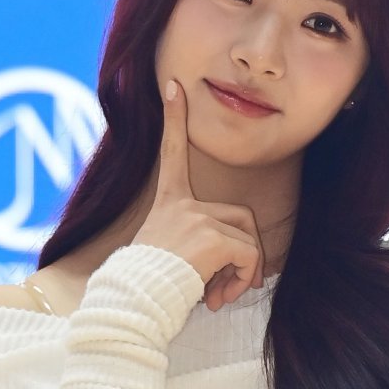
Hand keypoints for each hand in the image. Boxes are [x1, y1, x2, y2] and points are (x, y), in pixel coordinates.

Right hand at [133, 78, 266, 308]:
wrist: (135, 302)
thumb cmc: (150, 290)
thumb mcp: (172, 260)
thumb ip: (206, 254)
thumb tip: (252, 274)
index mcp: (167, 203)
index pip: (172, 153)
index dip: (173, 119)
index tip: (174, 86)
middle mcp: (181, 204)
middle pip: (240, 215)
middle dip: (245, 250)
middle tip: (229, 285)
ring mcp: (197, 217)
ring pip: (248, 238)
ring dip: (243, 272)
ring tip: (220, 296)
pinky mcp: (212, 236)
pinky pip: (249, 255)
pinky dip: (244, 279)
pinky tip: (219, 298)